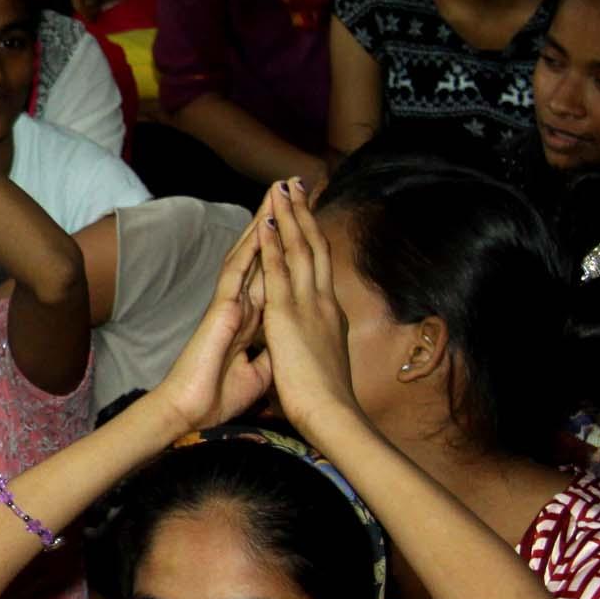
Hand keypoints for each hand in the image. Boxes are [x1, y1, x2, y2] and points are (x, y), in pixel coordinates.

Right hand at [148, 187, 273, 434]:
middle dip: (278, 221)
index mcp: (254, 318)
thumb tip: (292, 342)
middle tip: (292, 189)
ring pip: (249, 253)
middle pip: (264, 253)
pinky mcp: (221, 309)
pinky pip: (236, 271)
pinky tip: (262, 223)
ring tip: (277, 191)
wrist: (193, 412)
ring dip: (263, 220)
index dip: (289, 246)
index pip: (274, 274)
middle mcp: (242, 303)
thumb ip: (274, 349)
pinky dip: (251, 246)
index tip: (306, 222)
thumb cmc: (221, 396)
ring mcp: (230, 302)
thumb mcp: (262, 370)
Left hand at [256, 178, 364, 441]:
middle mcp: (322, 300)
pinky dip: (273, 243)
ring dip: (289, 215)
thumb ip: (322, 341)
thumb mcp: (326, 359)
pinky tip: (267, 220)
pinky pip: (279, 270)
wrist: (332, 415)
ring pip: (298, 249)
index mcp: (328, 312)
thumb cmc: (329, 399)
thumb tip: (323, 338)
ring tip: (282, 187)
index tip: (308, 212)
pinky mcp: (288, 314)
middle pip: (313, 246)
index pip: (320, 264)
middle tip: (298, 183)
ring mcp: (307, 304)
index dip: (313, 236)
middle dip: (304, 213)